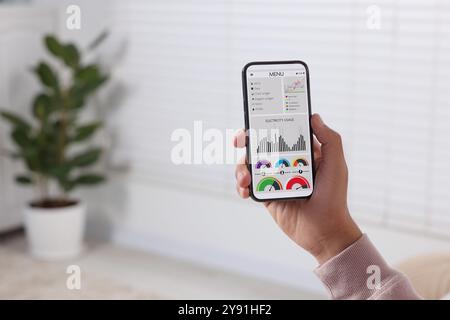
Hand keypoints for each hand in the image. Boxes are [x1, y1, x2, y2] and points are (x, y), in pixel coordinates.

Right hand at [234, 114, 361, 263]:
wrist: (324, 231)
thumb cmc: (334, 197)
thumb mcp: (336, 164)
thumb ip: (329, 139)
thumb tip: (314, 116)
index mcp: (302, 153)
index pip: (282, 132)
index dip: (268, 123)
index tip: (257, 117)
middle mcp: (286, 163)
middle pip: (261, 145)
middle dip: (246, 140)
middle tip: (240, 140)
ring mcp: (274, 179)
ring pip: (250, 164)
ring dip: (242, 166)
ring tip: (245, 177)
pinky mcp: (266, 195)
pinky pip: (249, 185)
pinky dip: (242, 185)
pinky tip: (245, 189)